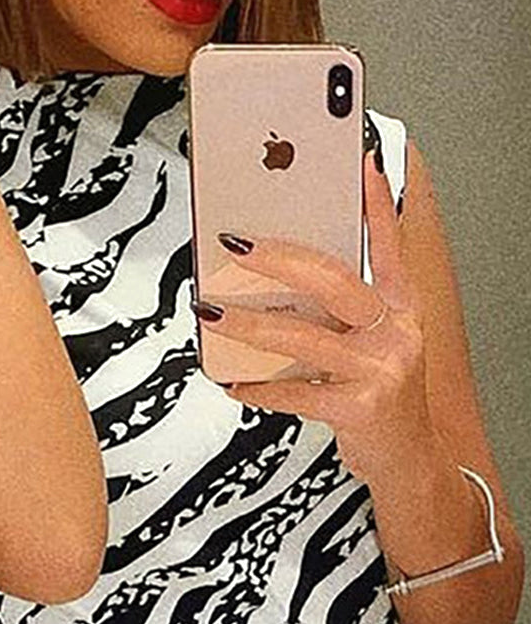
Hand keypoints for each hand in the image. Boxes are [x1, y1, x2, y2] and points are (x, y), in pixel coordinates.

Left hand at [196, 152, 434, 485]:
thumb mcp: (378, 346)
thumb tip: (283, 282)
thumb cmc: (383, 397)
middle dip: (278, 258)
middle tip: (236, 245)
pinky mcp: (358, 409)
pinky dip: (259, 389)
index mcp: (401, 309)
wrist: (410, 460)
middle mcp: (394, 333)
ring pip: (302, 337)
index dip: (375, 204)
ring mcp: (378, 371)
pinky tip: (234, 383)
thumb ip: (345, 312)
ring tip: (212, 314)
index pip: (389, 246)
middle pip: (333, 280)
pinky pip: (296, 392)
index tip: (359, 163)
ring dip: (249, 325)